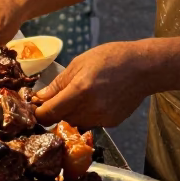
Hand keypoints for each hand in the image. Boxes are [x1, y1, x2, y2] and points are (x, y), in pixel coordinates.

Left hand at [35, 40, 157, 128]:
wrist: (144, 68)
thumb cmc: (111, 58)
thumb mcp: (80, 62)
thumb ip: (58, 83)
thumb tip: (39, 98)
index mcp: (79, 91)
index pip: (49, 113)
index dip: (38, 112)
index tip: (35, 106)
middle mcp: (90, 109)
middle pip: (60, 120)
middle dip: (55, 111)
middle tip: (58, 97)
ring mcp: (102, 118)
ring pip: (75, 123)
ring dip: (70, 114)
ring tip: (80, 96)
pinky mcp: (111, 123)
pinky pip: (90, 123)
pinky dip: (87, 115)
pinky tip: (95, 100)